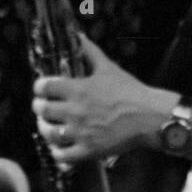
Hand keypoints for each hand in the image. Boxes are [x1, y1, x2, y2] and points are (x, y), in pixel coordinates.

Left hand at [32, 33, 171, 164]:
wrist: (151, 117)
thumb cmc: (131, 91)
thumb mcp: (109, 68)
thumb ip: (90, 52)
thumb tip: (78, 36)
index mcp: (79, 89)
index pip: (44, 87)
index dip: (40, 87)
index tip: (43, 88)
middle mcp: (75, 111)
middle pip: (41, 109)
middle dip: (40, 107)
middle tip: (44, 107)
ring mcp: (80, 132)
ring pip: (47, 133)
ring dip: (45, 128)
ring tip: (49, 126)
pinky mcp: (88, 150)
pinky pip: (62, 156)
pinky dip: (57, 152)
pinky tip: (60, 147)